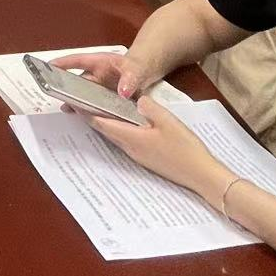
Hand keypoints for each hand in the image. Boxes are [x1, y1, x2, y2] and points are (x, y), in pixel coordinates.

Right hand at [50, 51, 159, 100]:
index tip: (49, 65)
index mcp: (98, 62)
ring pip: (82, 94)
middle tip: (56, 93)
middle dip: (65, 86)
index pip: (77, 60)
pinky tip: (82, 117)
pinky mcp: (102, 100)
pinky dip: (87, 111)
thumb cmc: (135, 67)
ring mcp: (97, 88)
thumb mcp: (134, 69)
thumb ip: (130, 78)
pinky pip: (92, 105)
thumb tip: (123, 91)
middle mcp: (94, 75)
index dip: (63, 63)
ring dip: (75, 101)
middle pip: (76, 79)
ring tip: (67, 108)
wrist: (142, 75)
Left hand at [86, 97, 229, 199]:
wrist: (201, 175)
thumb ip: (149, 108)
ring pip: (114, 136)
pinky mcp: (146, 158)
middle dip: (91, 116)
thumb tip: (136, 99)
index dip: (86, 112)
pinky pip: (125, 140)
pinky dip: (118, 129)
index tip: (74, 100)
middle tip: (82, 100)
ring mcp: (137, 155)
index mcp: (131, 138)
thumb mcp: (168, 121)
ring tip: (98, 107)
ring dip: (104, 123)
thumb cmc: (185, 149)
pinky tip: (123, 122)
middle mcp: (130, 148)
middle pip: (105, 130)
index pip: (101, 123)